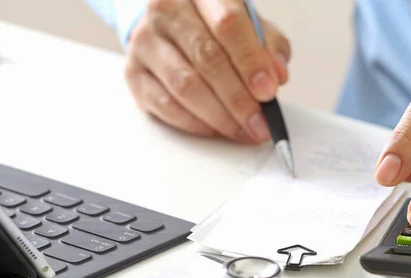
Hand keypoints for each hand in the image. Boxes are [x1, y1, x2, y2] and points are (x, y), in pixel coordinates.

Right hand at [123, 0, 290, 143]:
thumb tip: (276, 76)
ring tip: (243, 131)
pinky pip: (167, 105)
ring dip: (219, 117)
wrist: (168, 24)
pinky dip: (196, 123)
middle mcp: (167, 10)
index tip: (268, 92)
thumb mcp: (248, 24)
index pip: (228, 24)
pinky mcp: (134, 73)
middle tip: (259, 124)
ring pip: (186, 86)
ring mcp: (146, 42)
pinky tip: (216, 129)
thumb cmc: (212, 25)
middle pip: (207, 59)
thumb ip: (267, 46)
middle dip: (238, 99)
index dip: (250, 61)